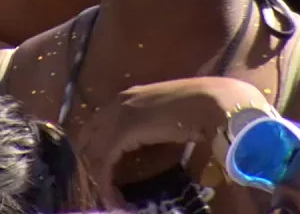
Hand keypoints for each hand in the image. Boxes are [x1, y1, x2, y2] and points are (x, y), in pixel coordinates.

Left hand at [75, 77, 269, 198]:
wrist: (213, 102)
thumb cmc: (200, 109)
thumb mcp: (168, 120)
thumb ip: (155, 131)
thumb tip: (149, 152)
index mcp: (128, 98)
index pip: (96, 126)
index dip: (96, 151)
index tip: (105, 174)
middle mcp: (117, 103)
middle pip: (86, 138)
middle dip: (91, 166)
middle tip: (104, 190)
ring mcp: (117, 115)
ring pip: (92, 152)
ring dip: (99, 180)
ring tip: (112, 200)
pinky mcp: (123, 132)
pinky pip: (104, 162)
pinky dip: (106, 183)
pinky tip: (116, 200)